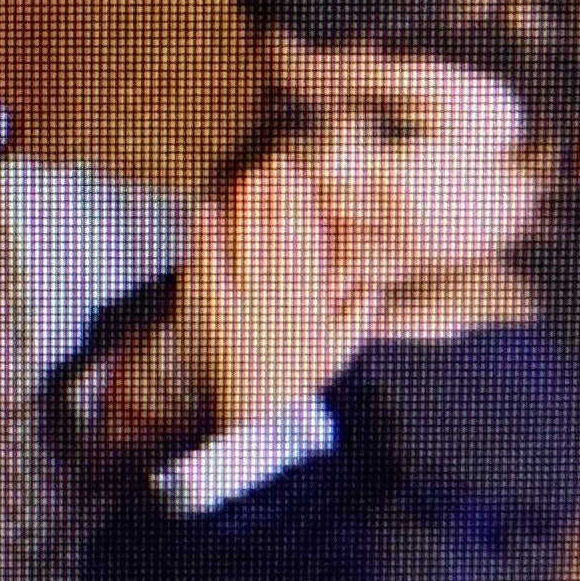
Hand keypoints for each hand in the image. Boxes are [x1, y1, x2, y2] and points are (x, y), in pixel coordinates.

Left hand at [169, 160, 388, 429]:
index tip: (299, 176)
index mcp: (311, 301)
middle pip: (278, 236)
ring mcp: (244, 304)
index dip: (303, 205)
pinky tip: (207, 209)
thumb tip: (373, 279)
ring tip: (247, 176)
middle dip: (276, 195)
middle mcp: (279, 298)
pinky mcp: (212, 313)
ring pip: (247, 245)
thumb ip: (359, 312)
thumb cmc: (300, 380)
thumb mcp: (339, 348)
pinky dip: (206, 238)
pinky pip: (209, 268)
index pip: (309, 242)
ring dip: (247, 207)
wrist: (263, 418)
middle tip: (273, 161)